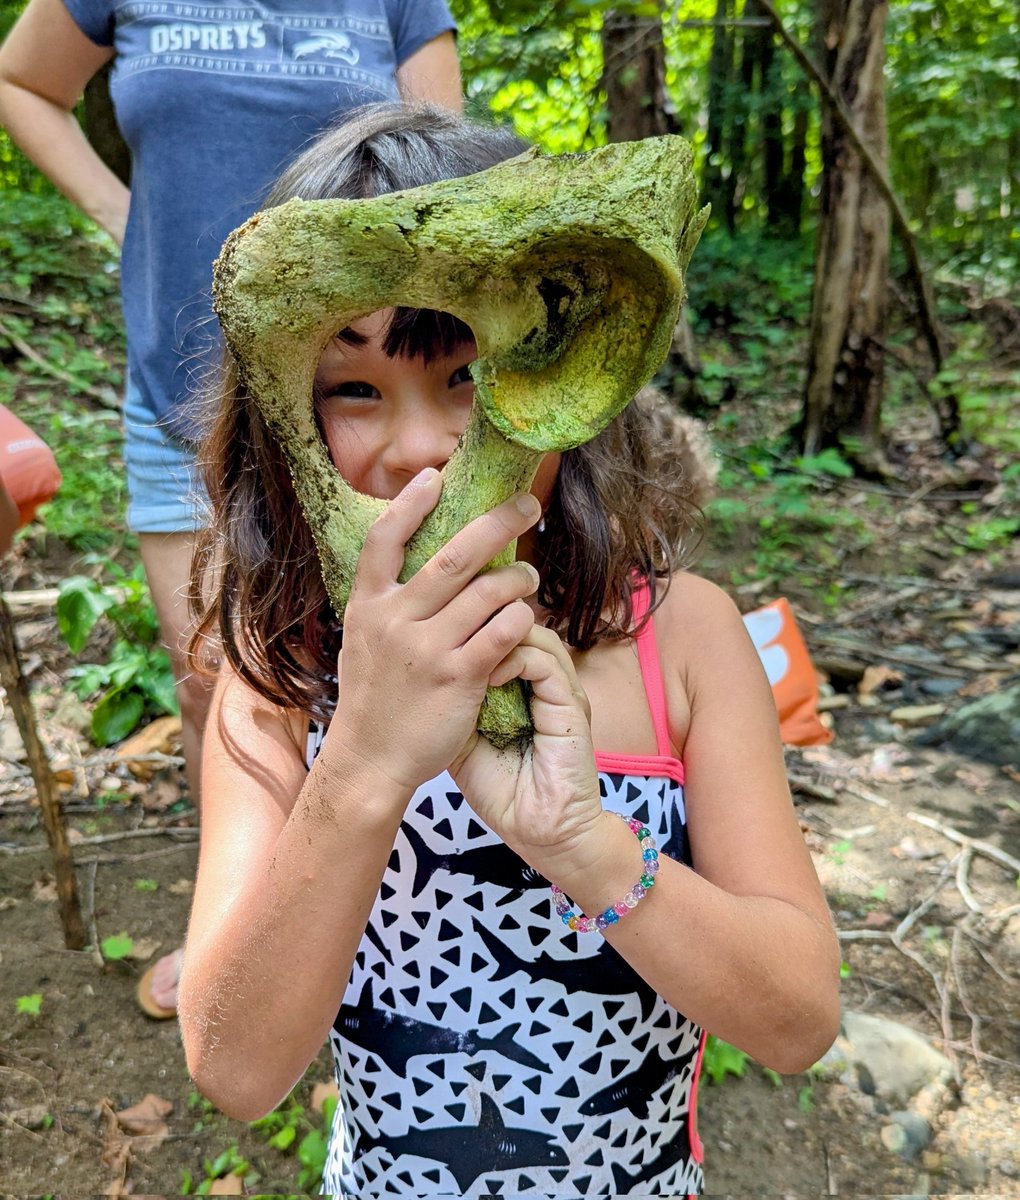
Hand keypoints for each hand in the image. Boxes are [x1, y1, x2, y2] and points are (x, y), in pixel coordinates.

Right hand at [328, 469, 541, 794]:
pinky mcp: (458, 678)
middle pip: (454, 556)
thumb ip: (386, 603)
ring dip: (519, 578)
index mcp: (368, 606)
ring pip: (489, 592)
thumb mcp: (363, 641)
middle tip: (528, 505)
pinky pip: (503, 633)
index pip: (384, 540)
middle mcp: (395, 620)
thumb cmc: (374, 698)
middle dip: (497, 523)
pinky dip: (521, 620)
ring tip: (530, 578)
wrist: (370, 761)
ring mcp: (427, 648)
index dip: (410, 504)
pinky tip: (525, 620)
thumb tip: (411, 560)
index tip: (435, 475)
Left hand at [450, 625, 605, 877]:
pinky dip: (511, 659)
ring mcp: (561, 689)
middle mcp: (545, 679)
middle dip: (483, 616)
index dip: (471, 620)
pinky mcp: (570, 704)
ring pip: (532, 632)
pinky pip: (542, 662)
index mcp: (522, 683)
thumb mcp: (462, 736)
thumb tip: (416, 669)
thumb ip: (451, 698)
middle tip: (447, 622)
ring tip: (464, 648)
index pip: (500, 630)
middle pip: (516, 620)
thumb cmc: (500, 789)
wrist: (538, 830)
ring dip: (495, 635)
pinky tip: (484, 673)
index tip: (435, 624)